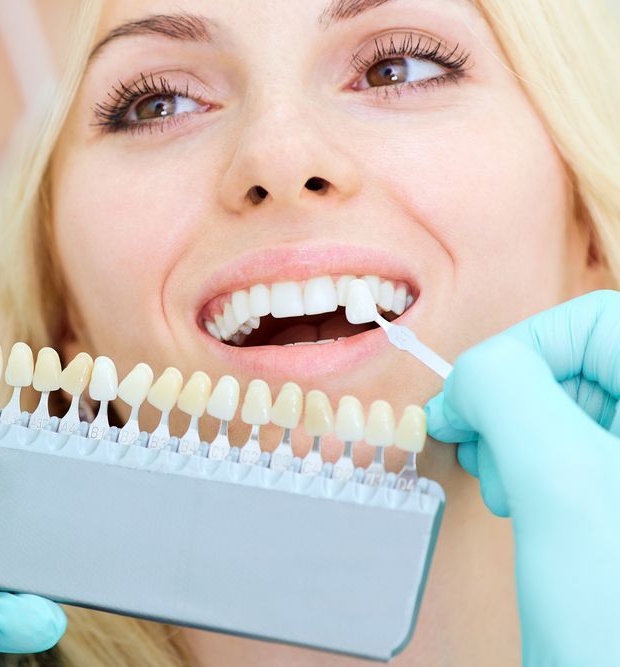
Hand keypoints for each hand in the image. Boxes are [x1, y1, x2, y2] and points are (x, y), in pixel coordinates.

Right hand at [425, 290, 619, 663]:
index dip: (525, 346)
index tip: (474, 397)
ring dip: (512, 433)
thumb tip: (468, 376)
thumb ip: (507, 393)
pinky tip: (516, 499)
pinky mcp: (614, 498)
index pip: (597, 318)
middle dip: (511, 398)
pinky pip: (566, 449)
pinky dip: (525, 464)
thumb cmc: (618, 621)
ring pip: (566, 404)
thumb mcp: (559, 483)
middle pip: (579, 361)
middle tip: (477, 444)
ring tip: (502, 483)